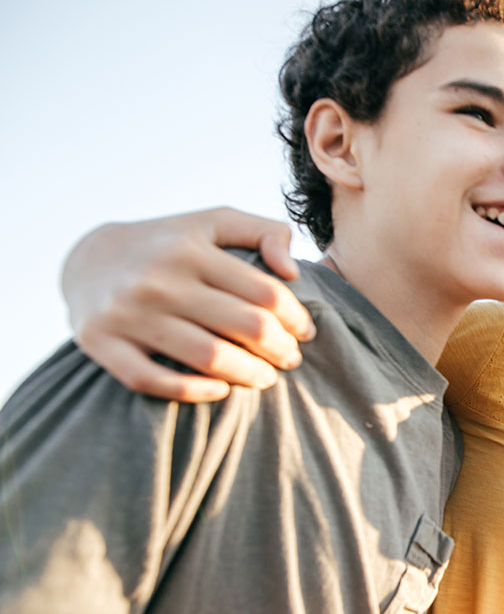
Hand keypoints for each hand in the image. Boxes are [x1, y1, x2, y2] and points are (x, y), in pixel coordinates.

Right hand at [61, 207, 313, 401]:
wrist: (87, 258)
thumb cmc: (170, 243)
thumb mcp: (214, 222)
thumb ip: (265, 232)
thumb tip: (293, 271)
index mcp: (190, 250)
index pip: (266, 293)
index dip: (296, 318)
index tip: (305, 331)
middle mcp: (159, 280)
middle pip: (245, 326)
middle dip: (280, 348)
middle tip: (291, 358)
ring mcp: (128, 314)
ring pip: (209, 357)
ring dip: (250, 374)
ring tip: (266, 377)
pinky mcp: (102, 344)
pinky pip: (156, 381)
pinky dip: (196, 392)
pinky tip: (222, 390)